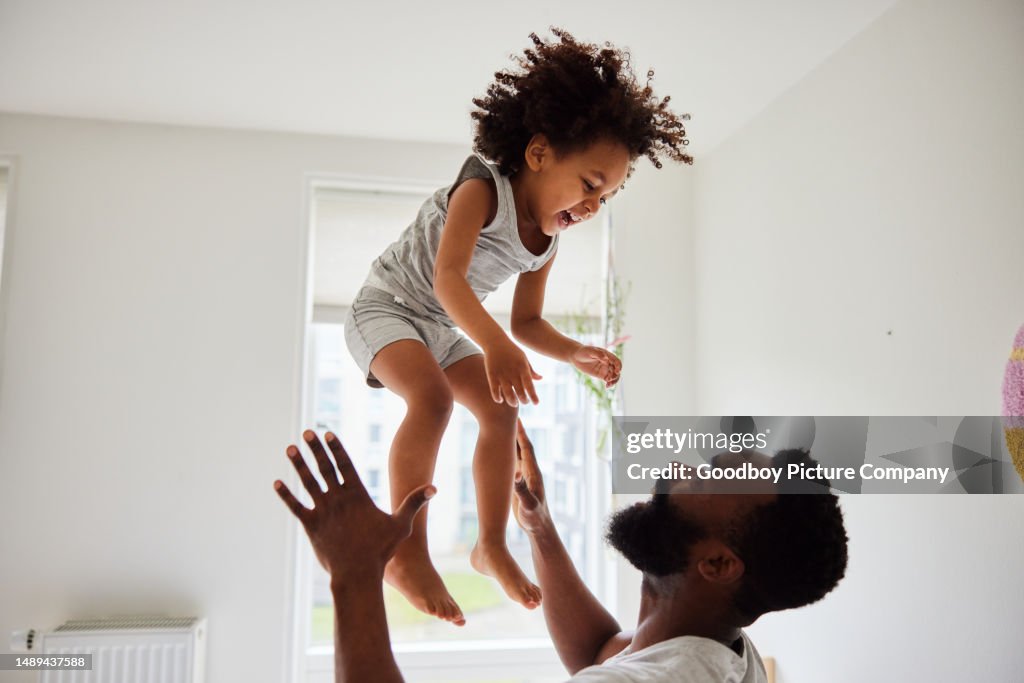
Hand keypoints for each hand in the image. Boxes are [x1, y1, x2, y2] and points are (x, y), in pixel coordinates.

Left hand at [274, 429, 434, 576]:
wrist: (357, 574)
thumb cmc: (381, 550)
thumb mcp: (401, 525)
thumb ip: (413, 503)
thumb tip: (433, 487)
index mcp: (357, 496)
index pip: (345, 465)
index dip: (336, 448)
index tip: (328, 433)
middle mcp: (338, 499)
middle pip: (325, 467)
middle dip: (316, 448)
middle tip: (307, 432)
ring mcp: (323, 511)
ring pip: (308, 482)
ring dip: (299, 464)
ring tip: (290, 449)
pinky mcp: (311, 525)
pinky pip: (295, 507)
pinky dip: (286, 495)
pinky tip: (277, 483)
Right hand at [484, 338, 541, 405]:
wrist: (495, 341)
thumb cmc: (512, 351)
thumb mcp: (524, 358)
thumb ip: (531, 370)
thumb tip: (541, 379)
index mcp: (522, 368)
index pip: (530, 386)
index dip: (533, 396)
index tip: (536, 403)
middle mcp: (513, 372)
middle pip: (520, 393)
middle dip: (524, 400)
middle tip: (524, 402)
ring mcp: (502, 375)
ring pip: (508, 394)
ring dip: (512, 402)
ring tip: (514, 403)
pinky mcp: (492, 375)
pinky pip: (495, 391)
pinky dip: (498, 398)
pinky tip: (500, 400)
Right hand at [512, 420, 552, 535]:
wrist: (538, 528)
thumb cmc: (534, 517)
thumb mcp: (528, 505)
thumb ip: (522, 491)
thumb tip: (515, 475)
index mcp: (533, 472)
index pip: (526, 448)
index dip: (521, 434)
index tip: (515, 419)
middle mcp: (529, 471)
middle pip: (521, 446)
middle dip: (515, 431)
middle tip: (507, 415)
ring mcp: (524, 476)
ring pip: (516, 454)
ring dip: (510, 440)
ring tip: (501, 427)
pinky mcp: (519, 483)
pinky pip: (512, 463)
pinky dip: (506, 454)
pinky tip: (500, 450)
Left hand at [570, 345, 621, 387]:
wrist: (576, 357)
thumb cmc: (583, 351)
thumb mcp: (590, 351)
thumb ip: (598, 354)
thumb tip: (606, 358)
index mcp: (608, 355)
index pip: (616, 361)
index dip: (618, 366)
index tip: (617, 371)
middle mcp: (608, 362)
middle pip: (616, 370)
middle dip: (616, 375)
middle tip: (610, 379)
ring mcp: (605, 369)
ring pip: (614, 376)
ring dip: (614, 380)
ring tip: (609, 384)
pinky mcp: (601, 375)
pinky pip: (608, 380)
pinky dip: (609, 383)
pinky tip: (607, 386)